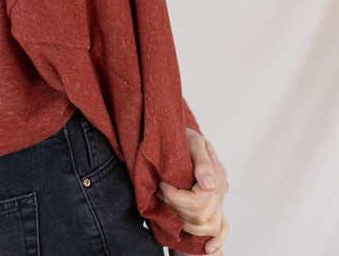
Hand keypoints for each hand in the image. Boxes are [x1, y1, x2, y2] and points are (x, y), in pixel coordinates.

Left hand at [158, 129, 227, 254]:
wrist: (184, 138)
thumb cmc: (186, 137)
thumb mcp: (192, 142)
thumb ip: (202, 162)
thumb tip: (209, 185)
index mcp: (217, 174)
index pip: (198, 200)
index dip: (176, 197)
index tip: (161, 184)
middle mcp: (220, 190)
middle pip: (199, 215)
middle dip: (175, 207)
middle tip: (159, 191)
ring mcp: (219, 200)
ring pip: (206, 226)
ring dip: (184, 221)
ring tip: (167, 204)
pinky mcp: (216, 207)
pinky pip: (222, 230)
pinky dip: (216, 241)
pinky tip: (207, 248)